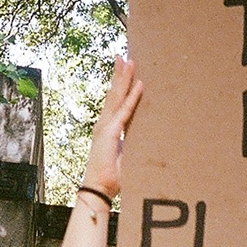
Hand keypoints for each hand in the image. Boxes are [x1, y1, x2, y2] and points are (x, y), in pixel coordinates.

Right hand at [81, 56, 143, 196]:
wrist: (99, 189)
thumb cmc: (111, 177)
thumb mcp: (126, 158)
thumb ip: (133, 147)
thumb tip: (147, 145)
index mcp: (108, 129)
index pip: (114, 102)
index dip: (119, 86)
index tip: (124, 71)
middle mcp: (104, 124)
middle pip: (113, 94)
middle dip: (119, 75)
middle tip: (124, 57)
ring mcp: (106, 127)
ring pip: (116, 97)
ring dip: (124, 78)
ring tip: (129, 61)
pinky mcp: (110, 133)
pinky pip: (125, 111)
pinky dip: (132, 97)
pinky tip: (139, 84)